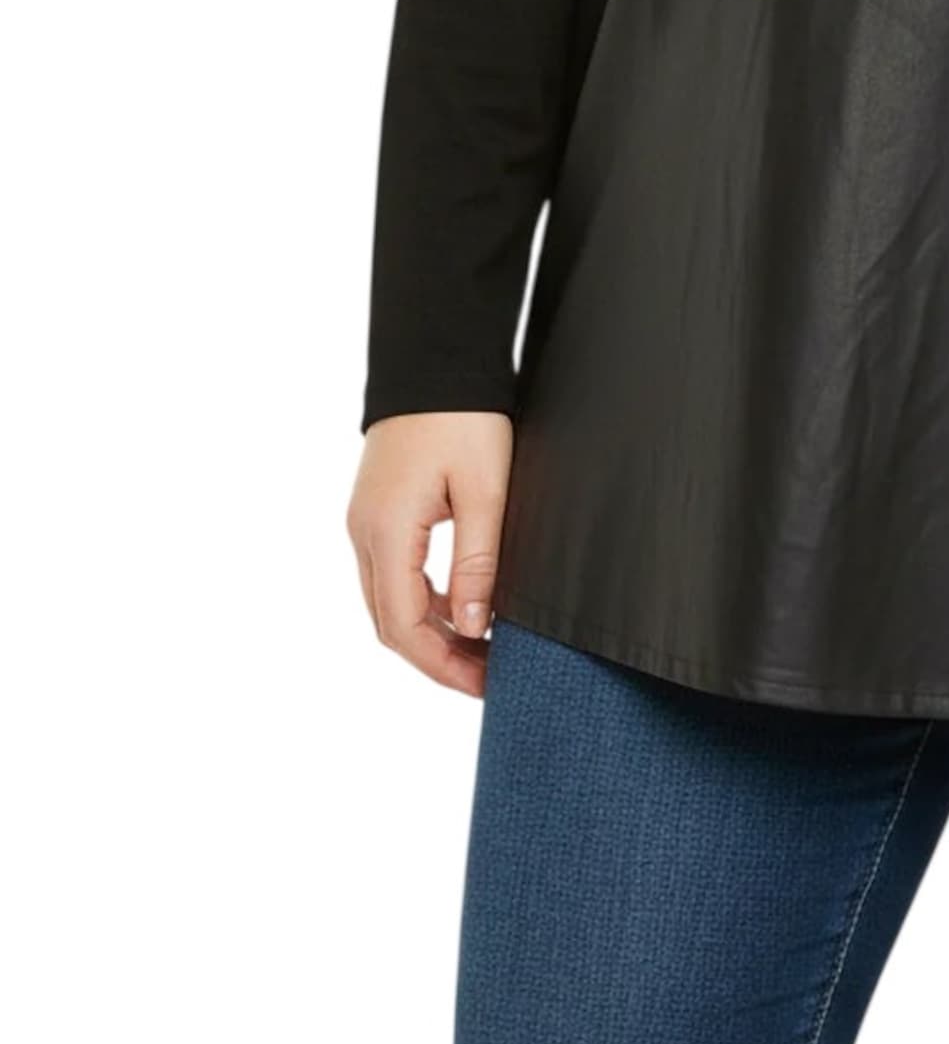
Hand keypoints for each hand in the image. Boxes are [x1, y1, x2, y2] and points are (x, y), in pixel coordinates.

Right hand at [346, 410, 514, 696]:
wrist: (435, 357)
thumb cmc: (463, 417)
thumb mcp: (484, 491)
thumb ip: (477, 562)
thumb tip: (476, 627)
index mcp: (386, 532)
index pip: (404, 626)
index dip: (443, 665)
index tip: (486, 685)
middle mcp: (365, 533)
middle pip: (390, 623)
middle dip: (436, 658)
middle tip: (488, 677)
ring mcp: (366, 522)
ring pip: (389, 600)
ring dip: (431, 631)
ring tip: (483, 648)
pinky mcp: (378, 510)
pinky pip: (395, 572)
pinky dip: (426, 599)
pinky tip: (467, 603)